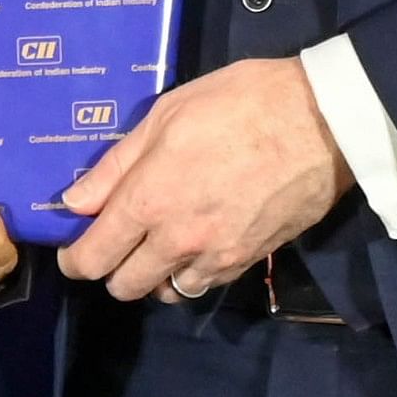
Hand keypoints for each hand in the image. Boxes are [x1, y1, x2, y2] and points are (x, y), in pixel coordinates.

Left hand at [56, 58, 352, 302]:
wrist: (322, 122)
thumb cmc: (239, 103)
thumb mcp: (166, 115)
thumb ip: (116, 165)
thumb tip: (75, 202)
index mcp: (149, 199)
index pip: (93, 257)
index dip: (74, 259)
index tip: (74, 249)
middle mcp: (177, 240)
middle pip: (123, 286)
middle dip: (111, 269)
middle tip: (118, 240)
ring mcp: (215, 257)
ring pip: (165, 292)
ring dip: (154, 276)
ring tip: (159, 245)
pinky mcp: (248, 262)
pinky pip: (204, 286)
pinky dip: (191, 275)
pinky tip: (196, 247)